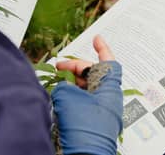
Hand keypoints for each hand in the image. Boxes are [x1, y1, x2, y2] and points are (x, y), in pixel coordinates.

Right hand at [51, 35, 122, 154]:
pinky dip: (70, 96)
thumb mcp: (69, 98)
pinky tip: (58, 96)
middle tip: (58, 67)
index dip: (103, 48)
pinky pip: (81, 101)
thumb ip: (63, 86)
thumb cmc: (83, 127)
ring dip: (70, 83)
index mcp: (109, 89)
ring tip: (55, 82)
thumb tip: (61, 88)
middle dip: (75, 68)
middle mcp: (107, 98)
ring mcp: (99, 110)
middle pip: (94, 74)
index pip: (110, 62)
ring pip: (85, 88)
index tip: (96, 38)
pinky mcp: (90, 120)